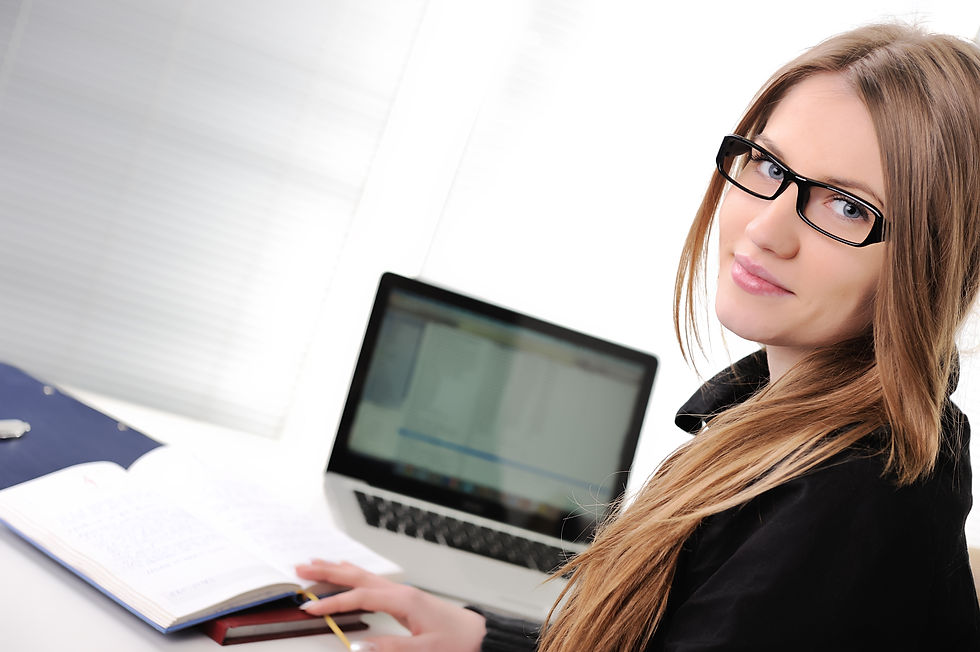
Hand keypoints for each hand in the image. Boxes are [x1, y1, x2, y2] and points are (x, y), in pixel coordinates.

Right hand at [295, 559, 485, 651]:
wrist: (479, 635)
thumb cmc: (458, 642)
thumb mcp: (425, 650)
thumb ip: (391, 648)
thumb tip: (358, 647)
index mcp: (403, 600)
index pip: (359, 597)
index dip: (332, 602)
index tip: (309, 607)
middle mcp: (401, 591)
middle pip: (357, 577)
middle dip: (327, 571)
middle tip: (301, 566)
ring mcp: (403, 592)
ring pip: (363, 576)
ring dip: (338, 570)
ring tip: (316, 563)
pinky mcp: (405, 598)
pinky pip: (372, 582)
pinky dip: (354, 576)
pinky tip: (348, 574)